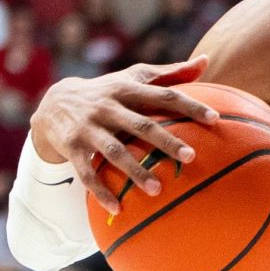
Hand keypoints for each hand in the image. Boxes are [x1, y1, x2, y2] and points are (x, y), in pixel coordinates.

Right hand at [29, 56, 218, 213]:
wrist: (54, 102)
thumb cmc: (109, 91)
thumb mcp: (134, 76)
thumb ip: (170, 73)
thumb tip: (207, 60)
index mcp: (127, 88)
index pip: (164, 95)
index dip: (189, 106)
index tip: (215, 119)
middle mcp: (107, 106)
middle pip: (141, 124)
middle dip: (166, 141)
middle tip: (191, 157)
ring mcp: (88, 127)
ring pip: (114, 151)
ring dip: (135, 171)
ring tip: (157, 190)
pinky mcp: (71, 147)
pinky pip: (86, 173)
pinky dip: (101, 191)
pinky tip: (118, 209)